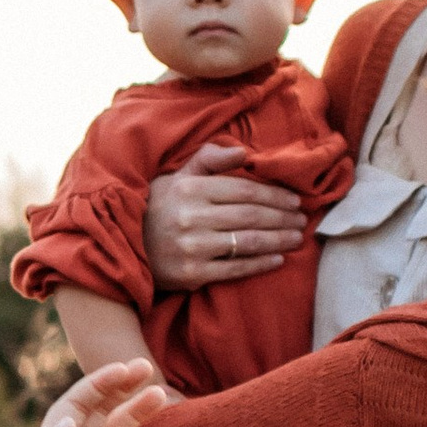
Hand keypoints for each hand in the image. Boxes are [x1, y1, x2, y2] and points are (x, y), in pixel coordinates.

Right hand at [143, 151, 308, 290]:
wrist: (125, 247)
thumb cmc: (159, 207)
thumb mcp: (178, 177)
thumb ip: (208, 160)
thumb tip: (243, 152)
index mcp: (191, 189)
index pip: (244, 190)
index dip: (274, 195)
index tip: (294, 200)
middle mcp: (191, 217)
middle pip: (251, 216)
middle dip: (282, 217)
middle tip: (301, 219)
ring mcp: (192, 248)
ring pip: (248, 242)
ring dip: (278, 240)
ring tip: (296, 238)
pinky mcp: (191, 274)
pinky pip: (235, 268)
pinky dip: (260, 264)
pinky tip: (278, 259)